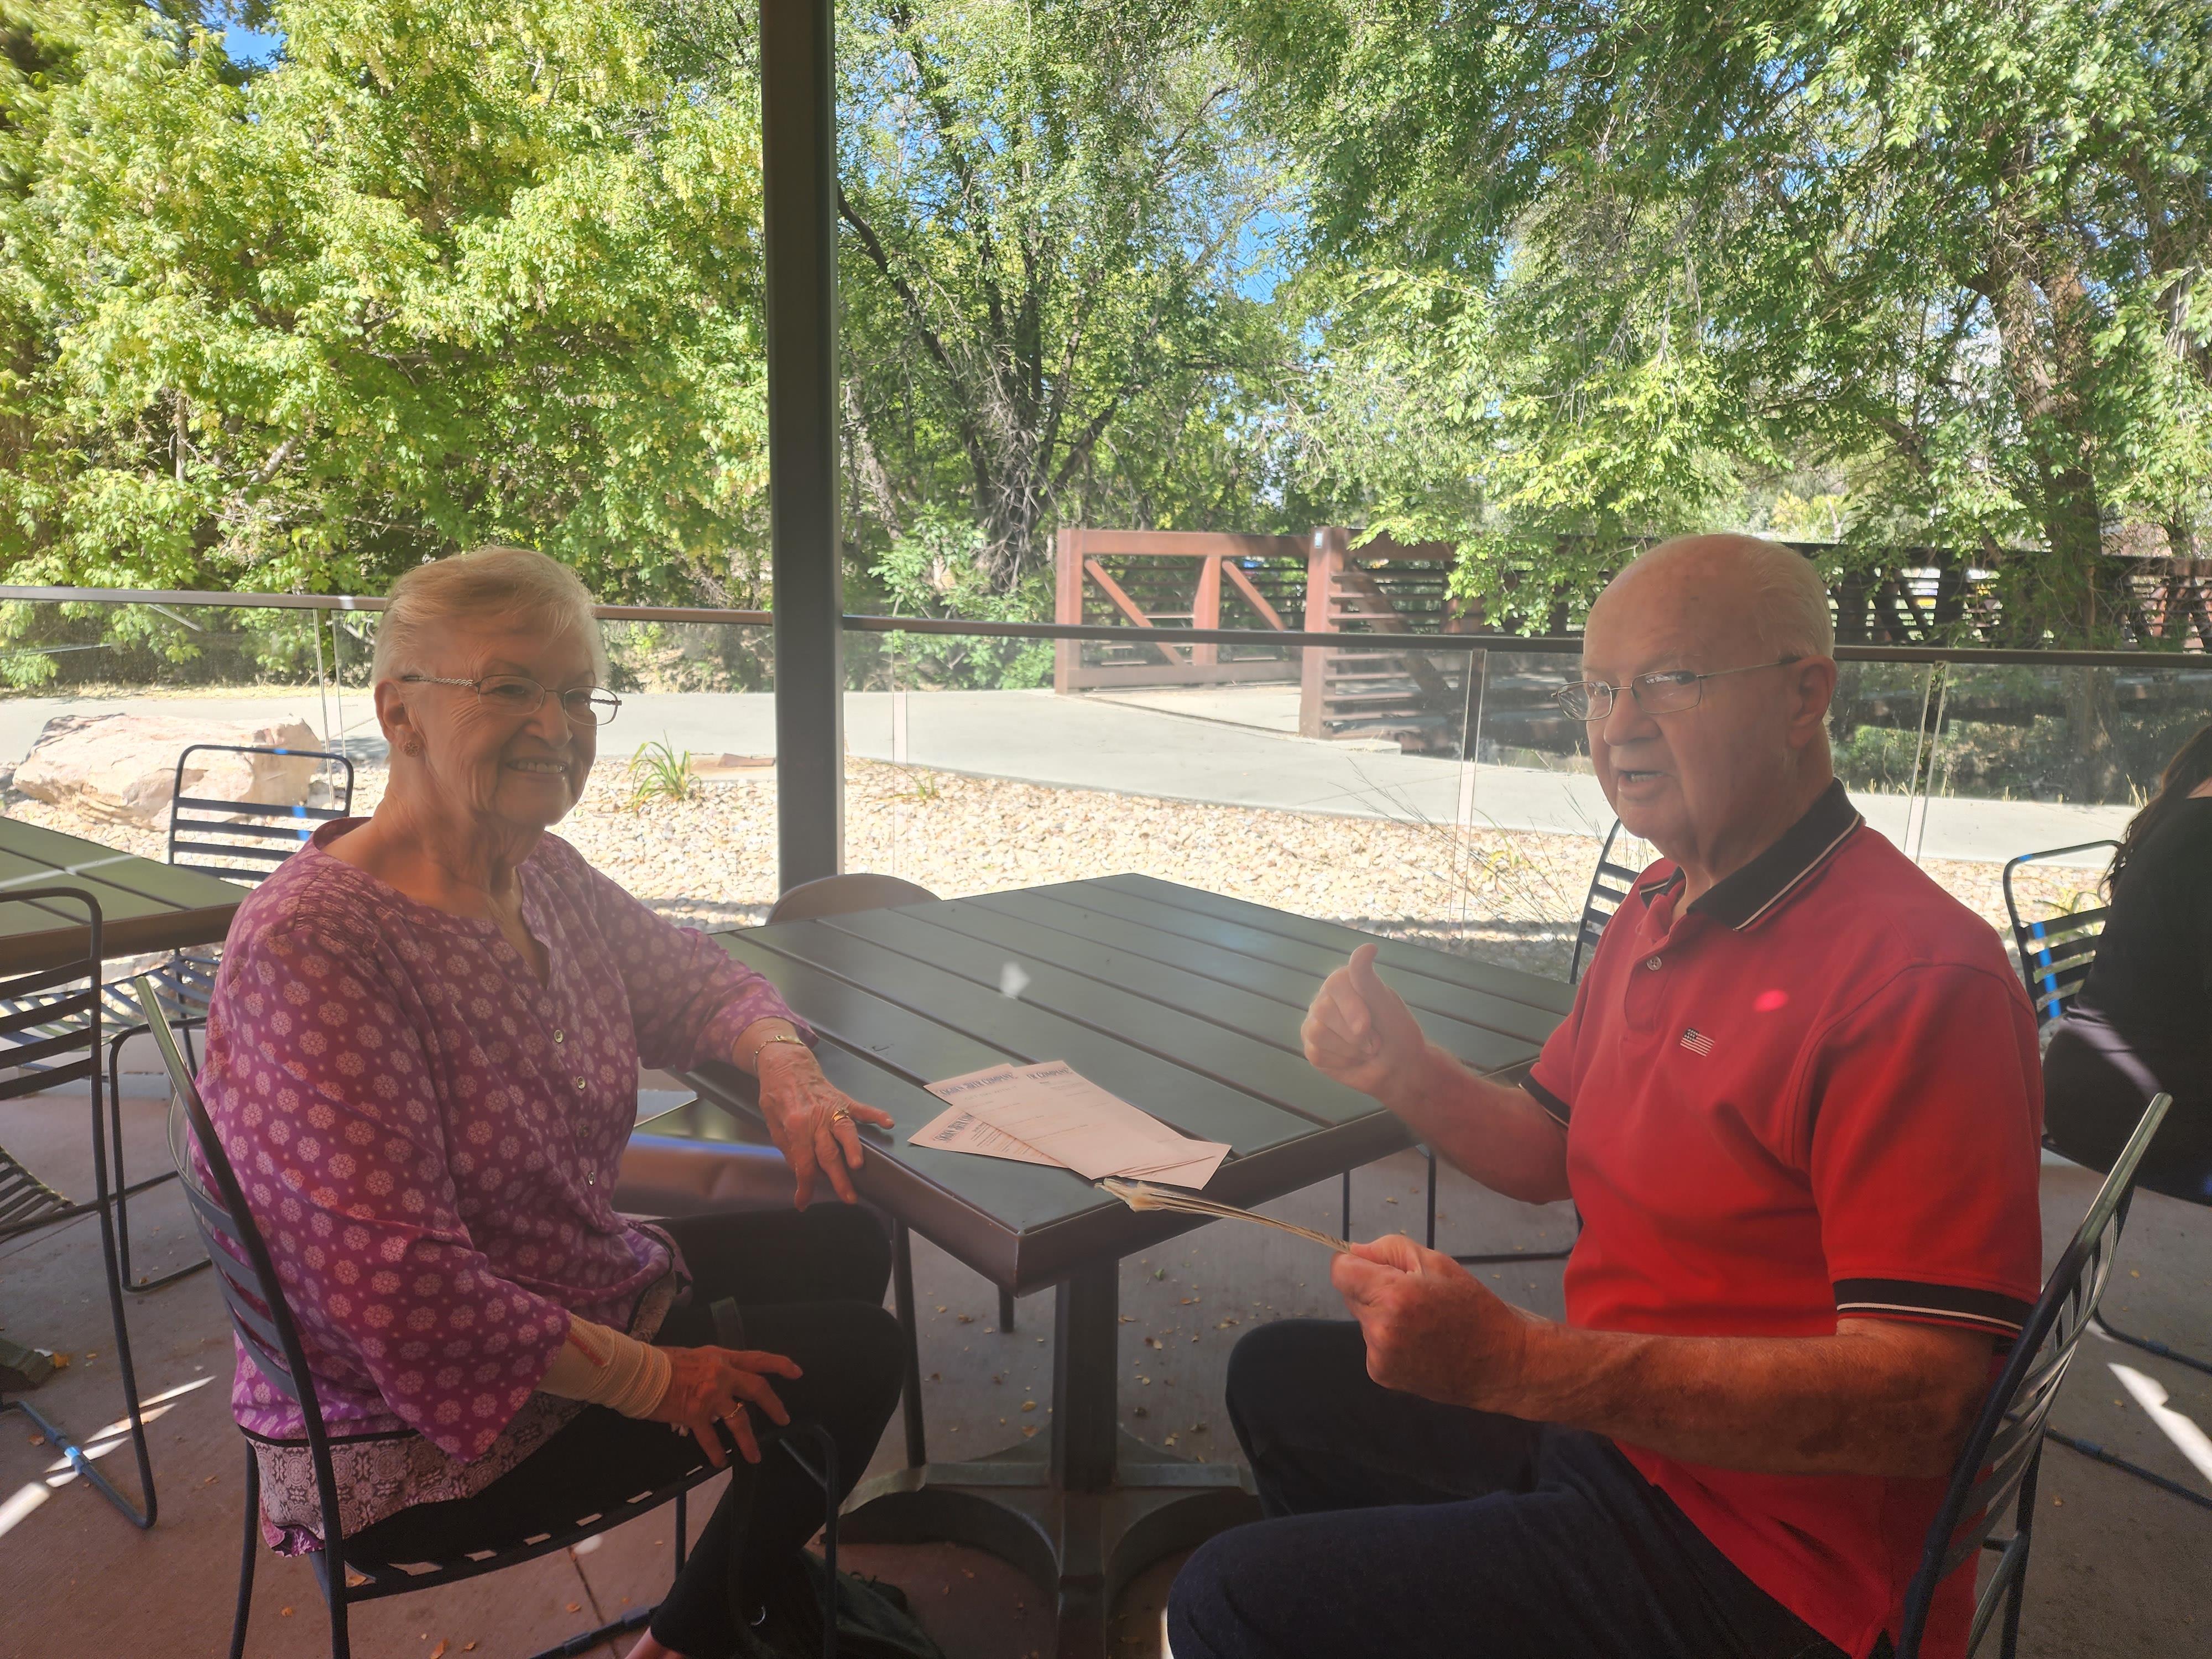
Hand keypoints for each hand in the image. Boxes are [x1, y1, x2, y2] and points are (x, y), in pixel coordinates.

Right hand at [646, 1344, 802, 1468]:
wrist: (639, 1371)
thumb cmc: (663, 1362)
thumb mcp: (696, 1356)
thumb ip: (713, 1366)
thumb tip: (722, 1377)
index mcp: (722, 1357)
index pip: (758, 1358)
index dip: (780, 1364)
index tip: (797, 1372)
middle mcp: (721, 1374)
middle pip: (757, 1389)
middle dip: (775, 1405)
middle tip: (784, 1419)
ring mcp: (710, 1395)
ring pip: (739, 1419)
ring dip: (748, 1441)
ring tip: (755, 1456)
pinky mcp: (694, 1413)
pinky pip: (710, 1437)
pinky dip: (716, 1452)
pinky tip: (719, 1462)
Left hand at [754, 1044, 894, 1206]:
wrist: (786, 1062)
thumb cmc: (776, 1093)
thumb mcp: (771, 1122)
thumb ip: (787, 1146)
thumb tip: (800, 1169)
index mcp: (795, 1125)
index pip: (802, 1162)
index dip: (804, 1185)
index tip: (803, 1203)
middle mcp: (816, 1118)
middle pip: (828, 1153)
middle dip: (838, 1177)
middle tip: (848, 1197)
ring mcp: (832, 1108)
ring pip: (846, 1132)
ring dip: (853, 1149)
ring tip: (859, 1166)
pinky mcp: (843, 1100)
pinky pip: (862, 1109)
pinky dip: (876, 1115)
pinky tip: (888, 1123)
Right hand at [1302, 944, 1429, 1107]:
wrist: (1400, 1069)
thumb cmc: (1397, 1032)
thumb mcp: (1386, 1004)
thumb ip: (1368, 979)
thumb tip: (1367, 946)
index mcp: (1344, 982)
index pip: (1335, 984)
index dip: (1351, 1008)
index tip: (1370, 1024)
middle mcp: (1325, 999)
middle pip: (1322, 1010)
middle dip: (1355, 1034)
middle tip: (1375, 1041)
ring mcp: (1315, 1023)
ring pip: (1316, 1033)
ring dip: (1349, 1049)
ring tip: (1365, 1050)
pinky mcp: (1313, 1048)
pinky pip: (1316, 1054)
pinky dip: (1341, 1062)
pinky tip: (1353, 1059)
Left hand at [1331, 1232, 1547, 1411]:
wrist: (1499, 1362)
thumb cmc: (1473, 1307)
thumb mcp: (1437, 1263)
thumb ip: (1388, 1249)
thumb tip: (1354, 1251)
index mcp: (1393, 1296)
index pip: (1340, 1270)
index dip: (1354, 1263)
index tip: (1374, 1265)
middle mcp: (1380, 1330)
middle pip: (1351, 1294)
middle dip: (1373, 1288)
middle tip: (1412, 1295)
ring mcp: (1379, 1356)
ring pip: (1363, 1320)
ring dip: (1381, 1315)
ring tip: (1421, 1322)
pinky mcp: (1381, 1375)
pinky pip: (1372, 1344)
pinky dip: (1388, 1339)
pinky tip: (1419, 1343)